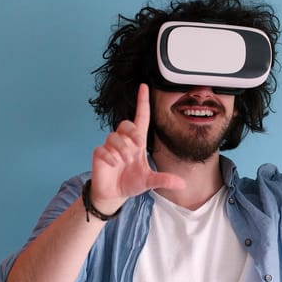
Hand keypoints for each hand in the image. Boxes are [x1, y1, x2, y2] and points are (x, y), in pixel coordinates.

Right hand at [89, 83, 185, 213]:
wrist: (114, 194)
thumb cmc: (131, 182)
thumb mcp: (150, 181)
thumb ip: (164, 180)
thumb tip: (182, 184)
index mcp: (137, 142)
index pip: (140, 117)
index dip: (142, 102)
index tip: (144, 87)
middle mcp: (123, 140)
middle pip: (126, 124)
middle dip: (132, 135)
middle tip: (135, 149)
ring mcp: (110, 146)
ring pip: (114, 137)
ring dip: (122, 150)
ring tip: (124, 162)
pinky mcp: (99, 154)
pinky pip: (103, 149)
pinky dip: (110, 158)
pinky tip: (113, 165)